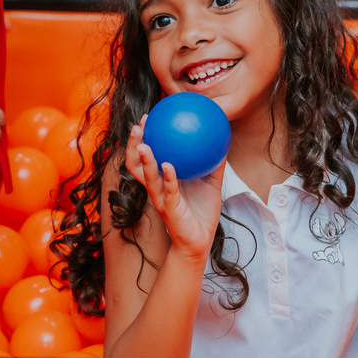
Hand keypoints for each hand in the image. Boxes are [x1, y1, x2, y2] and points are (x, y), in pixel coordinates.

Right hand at [125, 115, 223, 261]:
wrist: (200, 240)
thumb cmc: (202, 211)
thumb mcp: (211, 182)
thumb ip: (214, 163)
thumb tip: (223, 140)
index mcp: (163, 179)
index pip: (148, 155)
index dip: (144, 137)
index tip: (147, 118)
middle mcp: (157, 187)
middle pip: (136, 164)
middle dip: (134, 145)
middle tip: (138, 126)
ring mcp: (160, 198)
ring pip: (146, 177)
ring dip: (144, 160)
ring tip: (143, 144)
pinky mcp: (169, 209)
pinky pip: (167, 191)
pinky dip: (167, 178)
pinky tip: (168, 165)